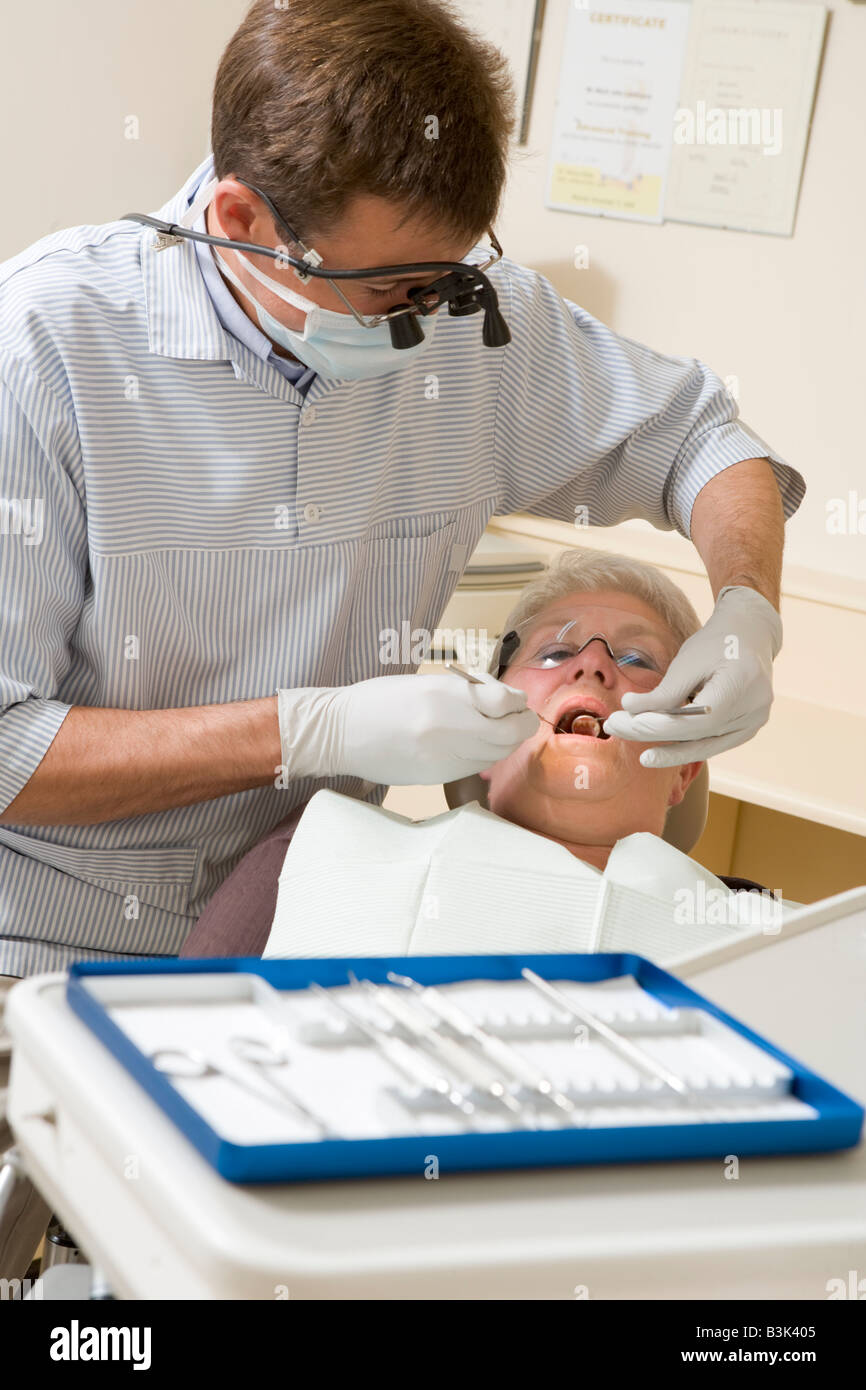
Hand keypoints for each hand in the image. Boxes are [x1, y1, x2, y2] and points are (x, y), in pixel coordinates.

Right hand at [276, 671, 539, 785]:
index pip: (508, 702)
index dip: (519, 701)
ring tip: (489, 728)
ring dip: (503, 741)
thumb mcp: (427, 683)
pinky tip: (469, 744)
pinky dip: (483, 755)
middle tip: (515, 717)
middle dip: (520, 724)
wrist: (340, 733)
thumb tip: (505, 700)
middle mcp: (451, 727)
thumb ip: (468, 692)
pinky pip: (477, 767)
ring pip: (498, 754)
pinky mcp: (438, 777)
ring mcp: (445, 756)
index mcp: (446, 695)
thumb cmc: (380, 700)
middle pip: (512, 734)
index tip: (515, 699)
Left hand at [602, 586, 782, 767]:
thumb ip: (665, 691)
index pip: (696, 721)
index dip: (658, 726)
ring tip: (630, 735)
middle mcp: (754, 711)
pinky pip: (713, 743)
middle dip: (654, 737)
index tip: (623, 721)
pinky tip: (658, 744)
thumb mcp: (689, 660)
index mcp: (741, 686)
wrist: (751, 634)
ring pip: (705, 745)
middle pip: (698, 737)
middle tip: (617, 729)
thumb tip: (629, 709)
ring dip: (666, 747)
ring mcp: (754, 723)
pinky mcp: (748, 728)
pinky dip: (685, 744)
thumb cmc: (717, 642)